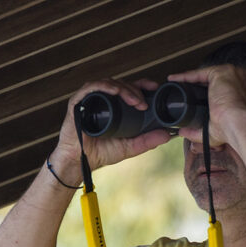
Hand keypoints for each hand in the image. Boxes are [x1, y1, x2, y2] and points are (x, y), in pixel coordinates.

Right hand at [51, 79, 172, 183]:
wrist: (79, 163)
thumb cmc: (100, 153)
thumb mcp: (129, 147)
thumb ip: (147, 141)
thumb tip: (168, 135)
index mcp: (114, 106)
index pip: (129, 88)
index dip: (142, 84)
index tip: (155, 88)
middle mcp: (102, 99)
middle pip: (121, 84)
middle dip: (135, 90)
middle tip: (144, 103)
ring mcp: (89, 99)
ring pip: (109, 83)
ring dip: (124, 89)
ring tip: (136, 101)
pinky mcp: (77, 102)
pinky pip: (91, 87)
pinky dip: (104, 87)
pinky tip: (115, 91)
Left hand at [163, 64, 245, 144]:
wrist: (235, 125)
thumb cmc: (229, 130)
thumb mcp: (211, 132)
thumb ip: (196, 132)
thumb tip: (182, 132)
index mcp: (236, 95)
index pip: (215, 91)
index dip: (199, 94)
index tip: (185, 98)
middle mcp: (236, 82)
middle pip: (208, 82)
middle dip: (192, 86)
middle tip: (176, 91)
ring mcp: (230, 76)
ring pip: (203, 76)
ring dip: (187, 80)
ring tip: (172, 84)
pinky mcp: (221, 73)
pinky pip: (199, 73)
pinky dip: (185, 76)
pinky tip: (174, 79)